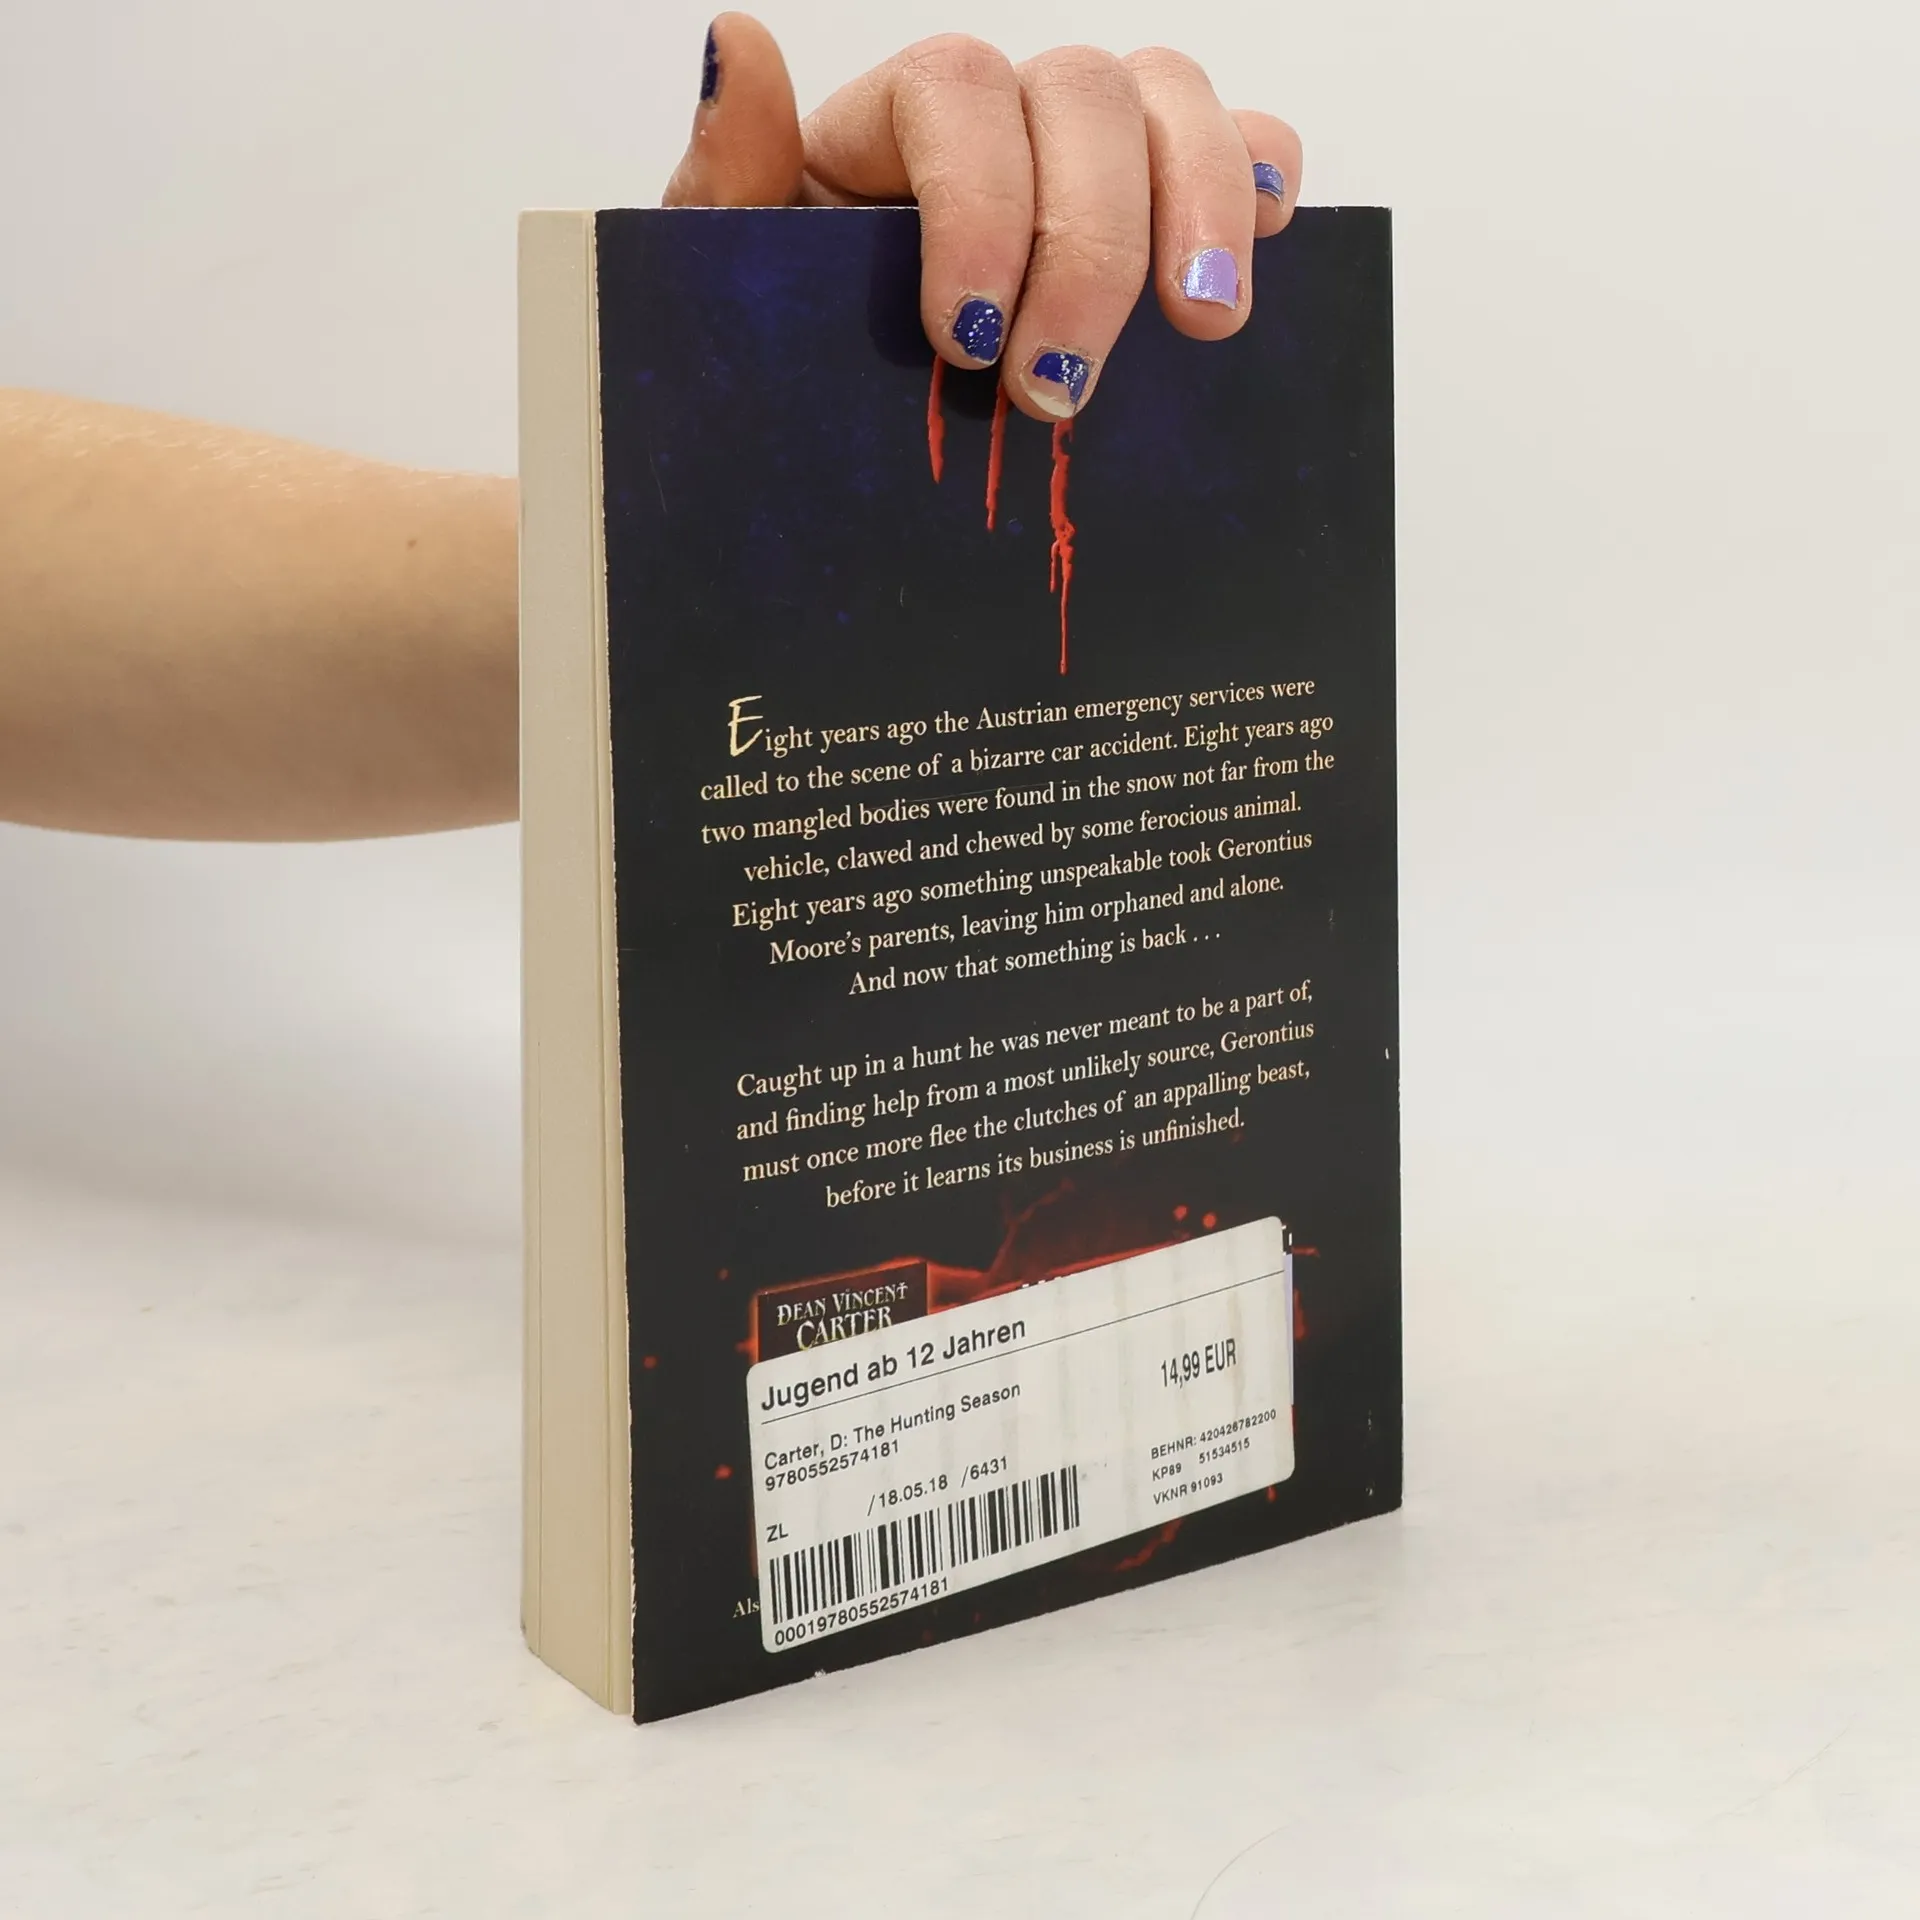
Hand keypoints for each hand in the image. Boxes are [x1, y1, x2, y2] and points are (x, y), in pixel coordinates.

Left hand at [663, 15, 1301, 420]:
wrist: (843, 443)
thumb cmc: (791, 361)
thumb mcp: (734, 289)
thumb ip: (726, 179)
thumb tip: (737, 43)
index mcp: (892, 128)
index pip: (955, 91)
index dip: (978, 202)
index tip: (965, 340)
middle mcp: (1004, 120)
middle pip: (1082, 97)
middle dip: (1087, 249)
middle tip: (1058, 391)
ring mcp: (1093, 158)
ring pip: (1171, 104)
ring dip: (1198, 209)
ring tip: (1201, 327)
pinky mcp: (1165, 212)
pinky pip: (1238, 144)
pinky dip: (1259, 175)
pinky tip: (1264, 242)